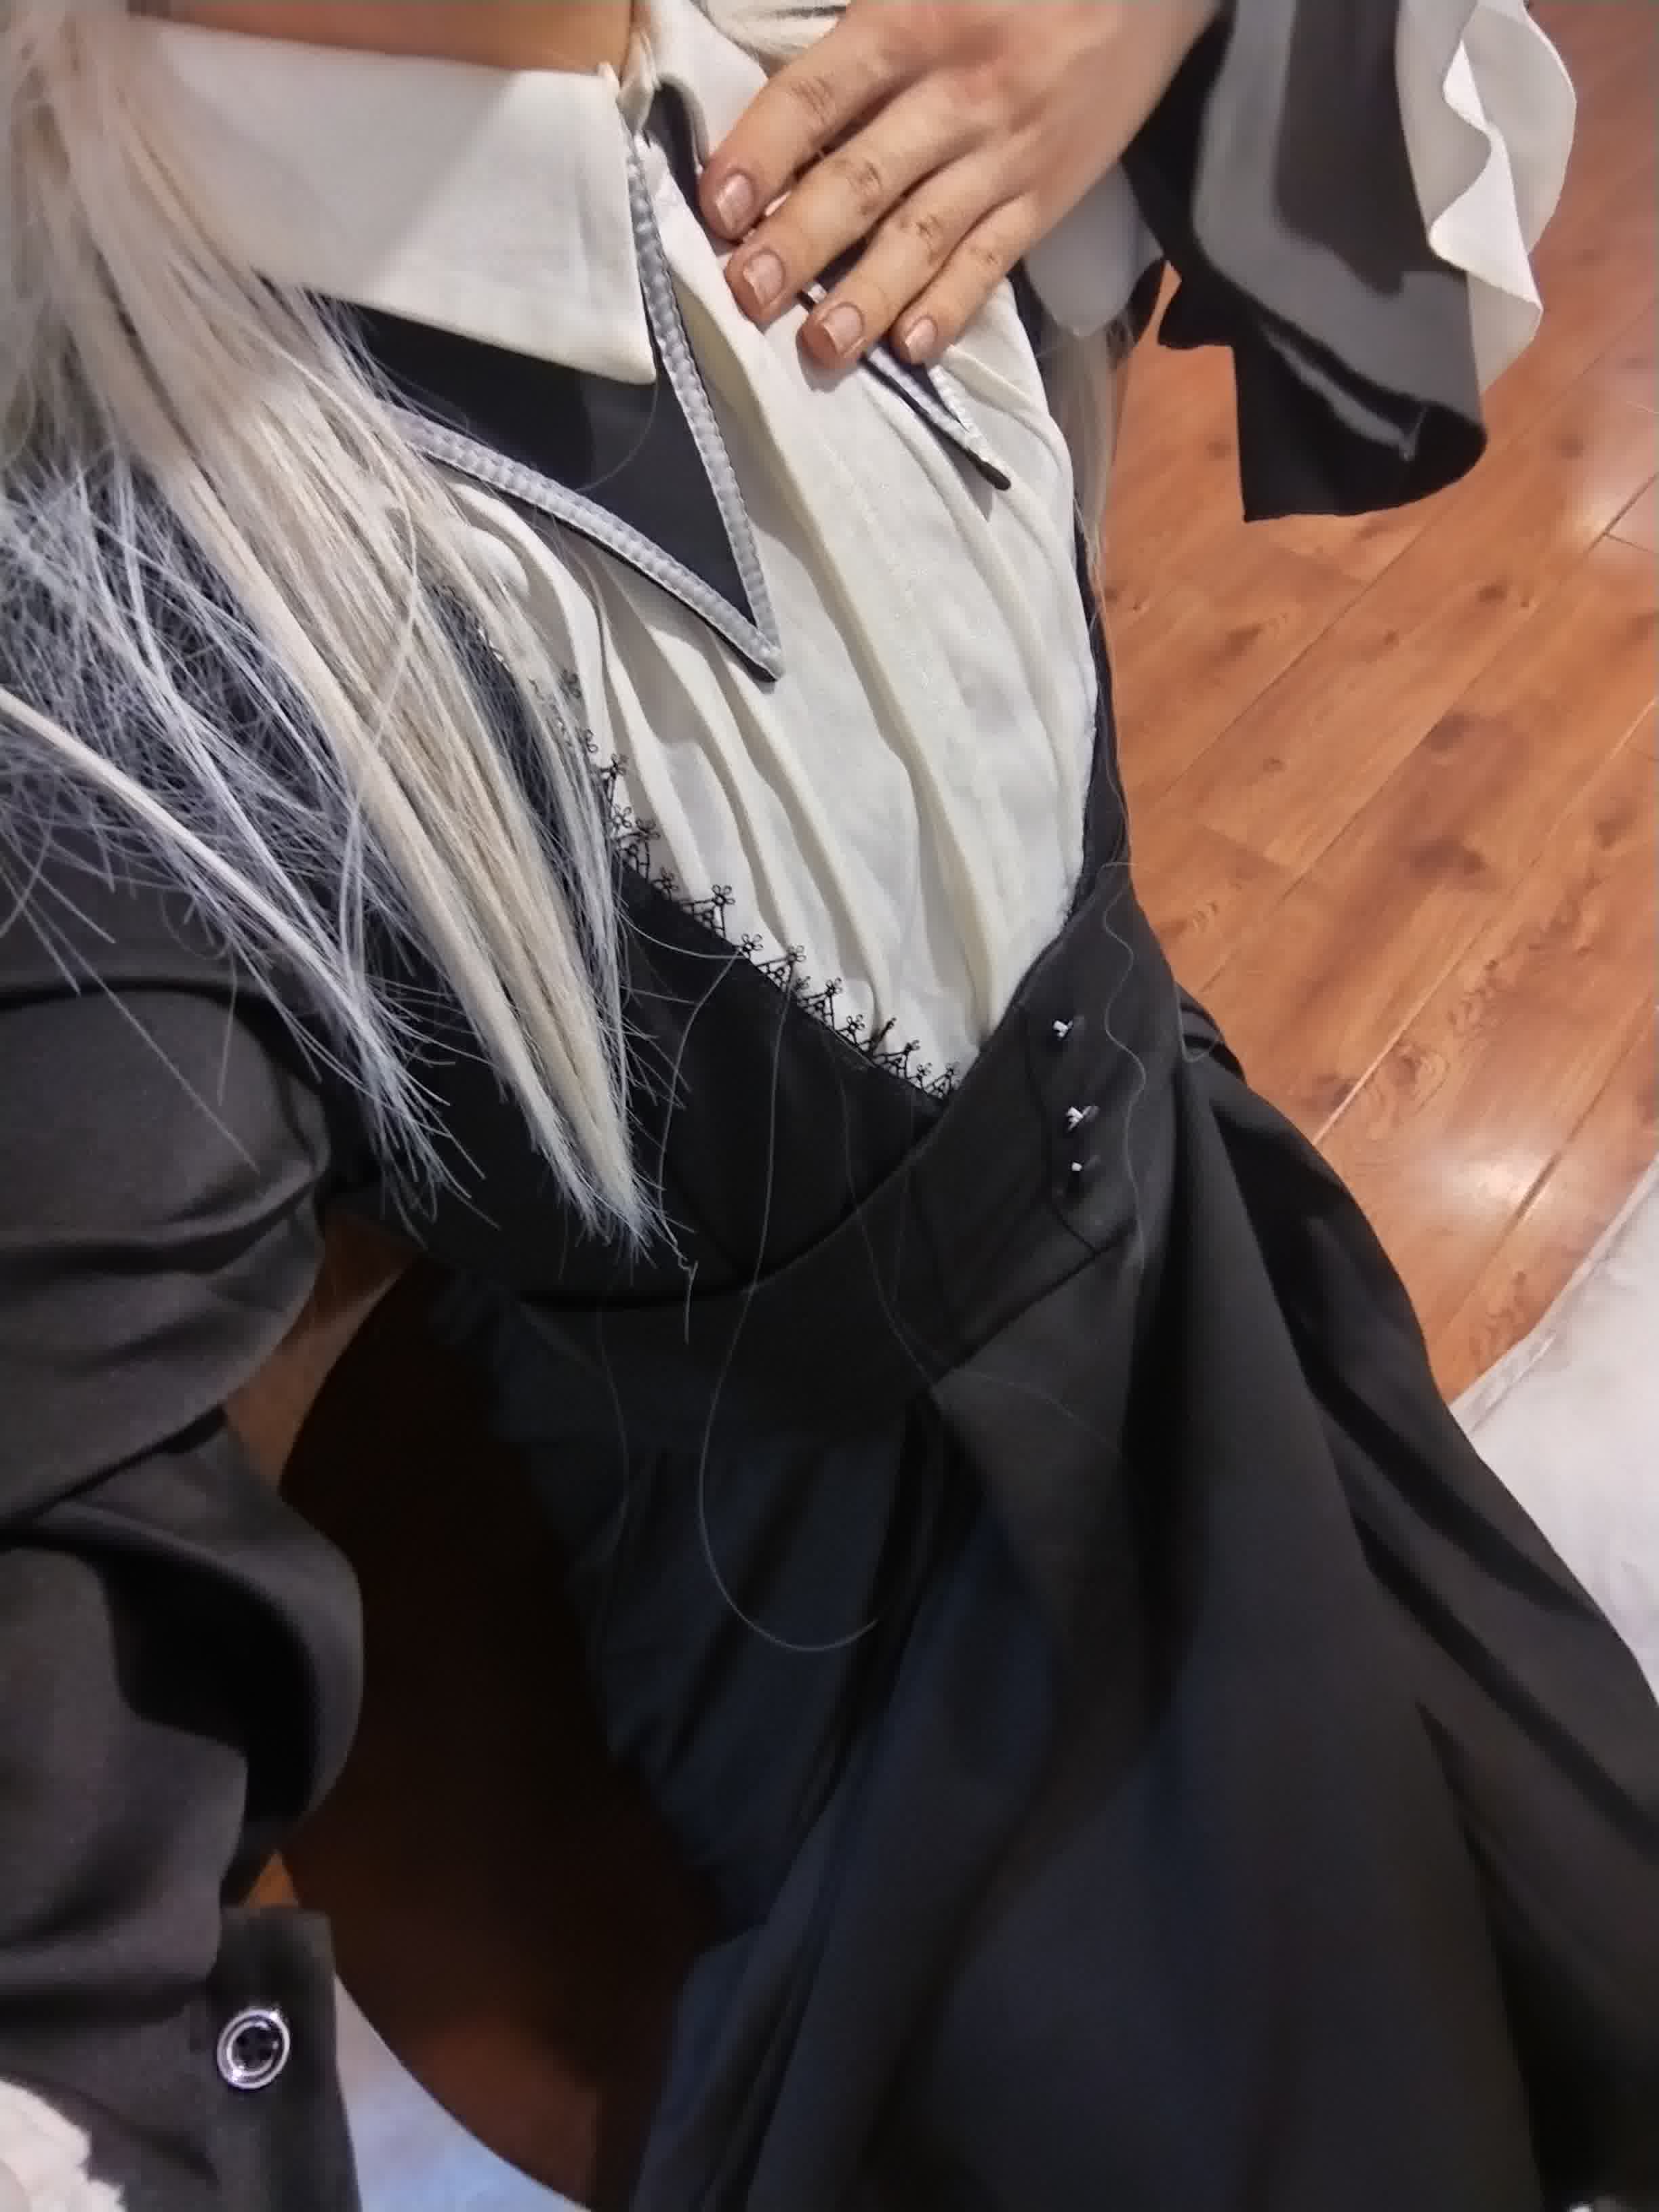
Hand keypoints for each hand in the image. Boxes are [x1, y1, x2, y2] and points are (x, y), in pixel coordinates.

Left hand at [702, 0, 1216, 367]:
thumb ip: (859, 20)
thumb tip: (780, 74)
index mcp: (912, 21)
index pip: (820, 94)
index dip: (765, 149)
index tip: (719, 204)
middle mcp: (956, 96)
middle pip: (865, 179)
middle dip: (801, 240)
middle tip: (748, 294)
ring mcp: (1004, 156)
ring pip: (925, 235)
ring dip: (868, 295)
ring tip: (819, 347)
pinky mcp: (1047, 198)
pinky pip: (994, 261)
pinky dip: (953, 306)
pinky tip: (912, 348)